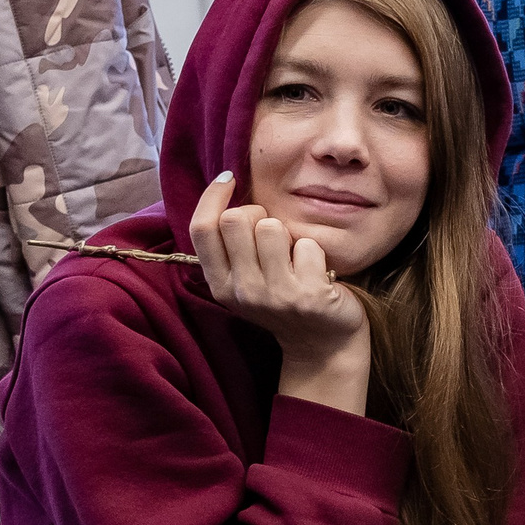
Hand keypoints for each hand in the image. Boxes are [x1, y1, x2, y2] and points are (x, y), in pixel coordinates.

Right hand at [187, 173, 370, 409]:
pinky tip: (317, 273)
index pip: (201, 229)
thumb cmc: (283, 300)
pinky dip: (315, 251)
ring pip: (272, 227)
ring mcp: (275, 296)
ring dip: (287, 234)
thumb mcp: (245, 280)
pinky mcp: (308, 296)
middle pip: (235, 219)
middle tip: (273, 234)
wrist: (322, 346)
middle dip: (258, 214)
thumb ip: (231, 246)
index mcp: (220, 285)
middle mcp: (243, 292)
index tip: (229, 179)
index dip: (213, 196)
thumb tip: (224, 186)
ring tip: (293, 256)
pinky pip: (307, 245)